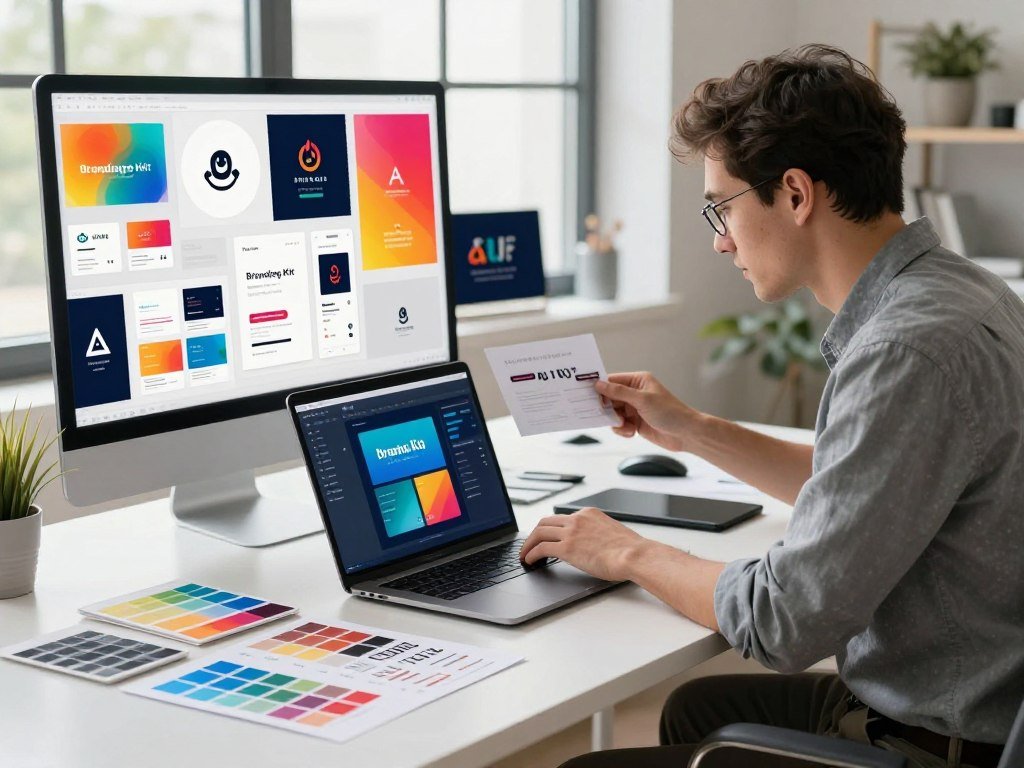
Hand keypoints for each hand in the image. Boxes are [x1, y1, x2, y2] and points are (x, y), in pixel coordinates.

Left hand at [519, 507, 646, 581]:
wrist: (634, 555)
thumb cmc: (630, 550)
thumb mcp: (611, 532)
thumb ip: (597, 534)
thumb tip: (593, 545)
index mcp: (589, 514)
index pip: (562, 518)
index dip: (550, 528)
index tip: (545, 536)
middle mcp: (578, 519)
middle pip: (545, 522)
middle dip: (534, 533)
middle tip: (529, 544)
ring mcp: (571, 532)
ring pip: (539, 532)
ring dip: (528, 544)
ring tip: (524, 554)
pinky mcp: (567, 547)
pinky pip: (541, 548)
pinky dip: (531, 553)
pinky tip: (530, 561)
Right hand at [595, 372, 698, 451]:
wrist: (686, 434)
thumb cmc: (670, 412)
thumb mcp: (642, 400)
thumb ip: (618, 392)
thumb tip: (598, 384)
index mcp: (638, 381)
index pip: (612, 381)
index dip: (600, 387)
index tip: (586, 393)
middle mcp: (635, 393)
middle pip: (610, 398)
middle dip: (607, 408)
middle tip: (605, 415)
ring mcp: (634, 409)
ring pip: (612, 413)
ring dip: (615, 421)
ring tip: (625, 426)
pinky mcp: (635, 423)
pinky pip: (619, 425)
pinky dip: (622, 429)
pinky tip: (631, 432)